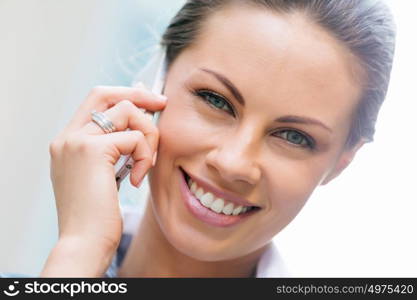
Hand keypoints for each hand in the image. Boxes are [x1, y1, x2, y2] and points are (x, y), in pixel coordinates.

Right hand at [41, 85, 166, 276]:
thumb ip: (113, 148)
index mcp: (68, 142)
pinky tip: (136, 180)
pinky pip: (134, 138)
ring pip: (127, 112)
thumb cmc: (97, 216)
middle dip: (139, 95)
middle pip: (106, 94)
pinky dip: (144, 156)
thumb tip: (138, 123)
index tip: (149, 100)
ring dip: (148, 135)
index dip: (125, 94)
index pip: (95, 101)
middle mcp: (68, 137)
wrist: (84, 243)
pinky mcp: (92, 151)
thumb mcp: (102, 176)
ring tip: (146, 164)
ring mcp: (76, 141)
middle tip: (162, 103)